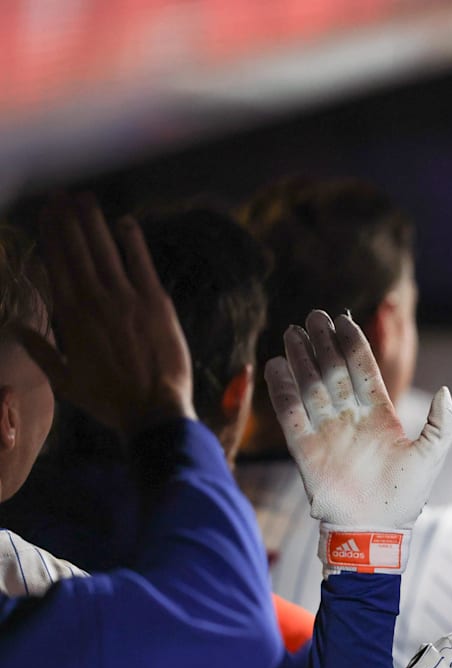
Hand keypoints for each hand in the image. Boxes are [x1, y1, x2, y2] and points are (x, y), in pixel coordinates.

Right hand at [26, 192, 195, 435]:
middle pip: (78, 251)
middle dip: (67, 220)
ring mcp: (128, 299)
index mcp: (71, 317)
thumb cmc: (107, 398)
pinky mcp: (157, 302)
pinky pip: (142, 264)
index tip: (45, 215)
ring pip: (106, 251)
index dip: (50, 237)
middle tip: (60, 195)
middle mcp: (96, 301)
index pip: (57, 266)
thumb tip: (15, 327)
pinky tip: (124, 222)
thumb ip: (40, 349)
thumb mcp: (63, 379)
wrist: (153, 409)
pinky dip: (132, 242)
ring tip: (84, 197)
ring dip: (94, 222)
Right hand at [265, 310, 451, 532]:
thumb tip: (445, 391)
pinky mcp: (306, 450)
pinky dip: (283, 392)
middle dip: (323, 344)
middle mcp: (351, 419)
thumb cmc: (405, 496)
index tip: (343, 319)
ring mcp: (328, 432)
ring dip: (302, 360)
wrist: (376, 531)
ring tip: (292, 332)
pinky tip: (276, 366)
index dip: (353, 345)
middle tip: (313, 316)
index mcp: (381, 416)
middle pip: (334, 373)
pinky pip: (291, 415)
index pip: (364, 371)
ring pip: (311, 387)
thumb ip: (442, 424)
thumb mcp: (431, 456)